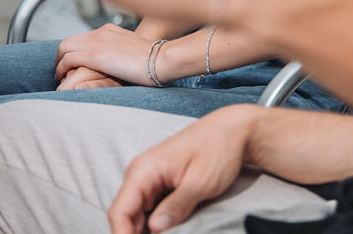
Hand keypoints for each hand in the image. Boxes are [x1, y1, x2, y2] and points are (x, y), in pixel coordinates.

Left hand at [56, 23, 156, 85]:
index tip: (73, 62)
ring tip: (59, 75)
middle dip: (61, 55)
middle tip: (61, 70)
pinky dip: (61, 68)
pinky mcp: (94, 55)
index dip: (75, 50)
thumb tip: (120, 63)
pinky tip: (63, 77)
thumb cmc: (155, 59)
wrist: (161, 58)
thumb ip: (122, 52)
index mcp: (110, 30)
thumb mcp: (135, 51)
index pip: (84, 37)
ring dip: (59, 62)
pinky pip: (68, 59)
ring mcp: (97, 42)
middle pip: (69, 40)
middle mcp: (101, 33)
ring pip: (64, 47)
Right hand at [108, 106, 257, 232]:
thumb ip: (176, 206)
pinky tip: (167, 232)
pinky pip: (149, 209)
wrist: (232, 130)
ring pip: (136, 215)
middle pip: (125, 216)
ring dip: (143, 232)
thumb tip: (154, 229)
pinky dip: (154, 224)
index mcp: (144, 170)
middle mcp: (141, 174)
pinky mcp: (160, 184)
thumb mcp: (201, 181)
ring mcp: (150, 178)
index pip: (119, 211)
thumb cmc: (218, 148)